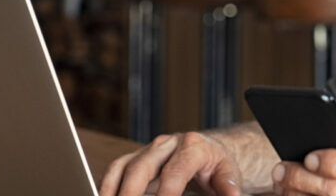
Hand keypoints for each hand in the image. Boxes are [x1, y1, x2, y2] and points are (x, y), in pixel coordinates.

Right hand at [100, 131, 243, 195]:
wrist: (207, 152)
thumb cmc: (216, 166)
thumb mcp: (227, 174)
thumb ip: (228, 186)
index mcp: (193, 147)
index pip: (175, 171)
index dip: (167, 192)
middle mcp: (167, 144)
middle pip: (142, 166)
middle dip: (131, 191)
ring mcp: (149, 150)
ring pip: (124, 166)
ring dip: (113, 189)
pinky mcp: (136, 157)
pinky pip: (116, 169)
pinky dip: (107, 185)